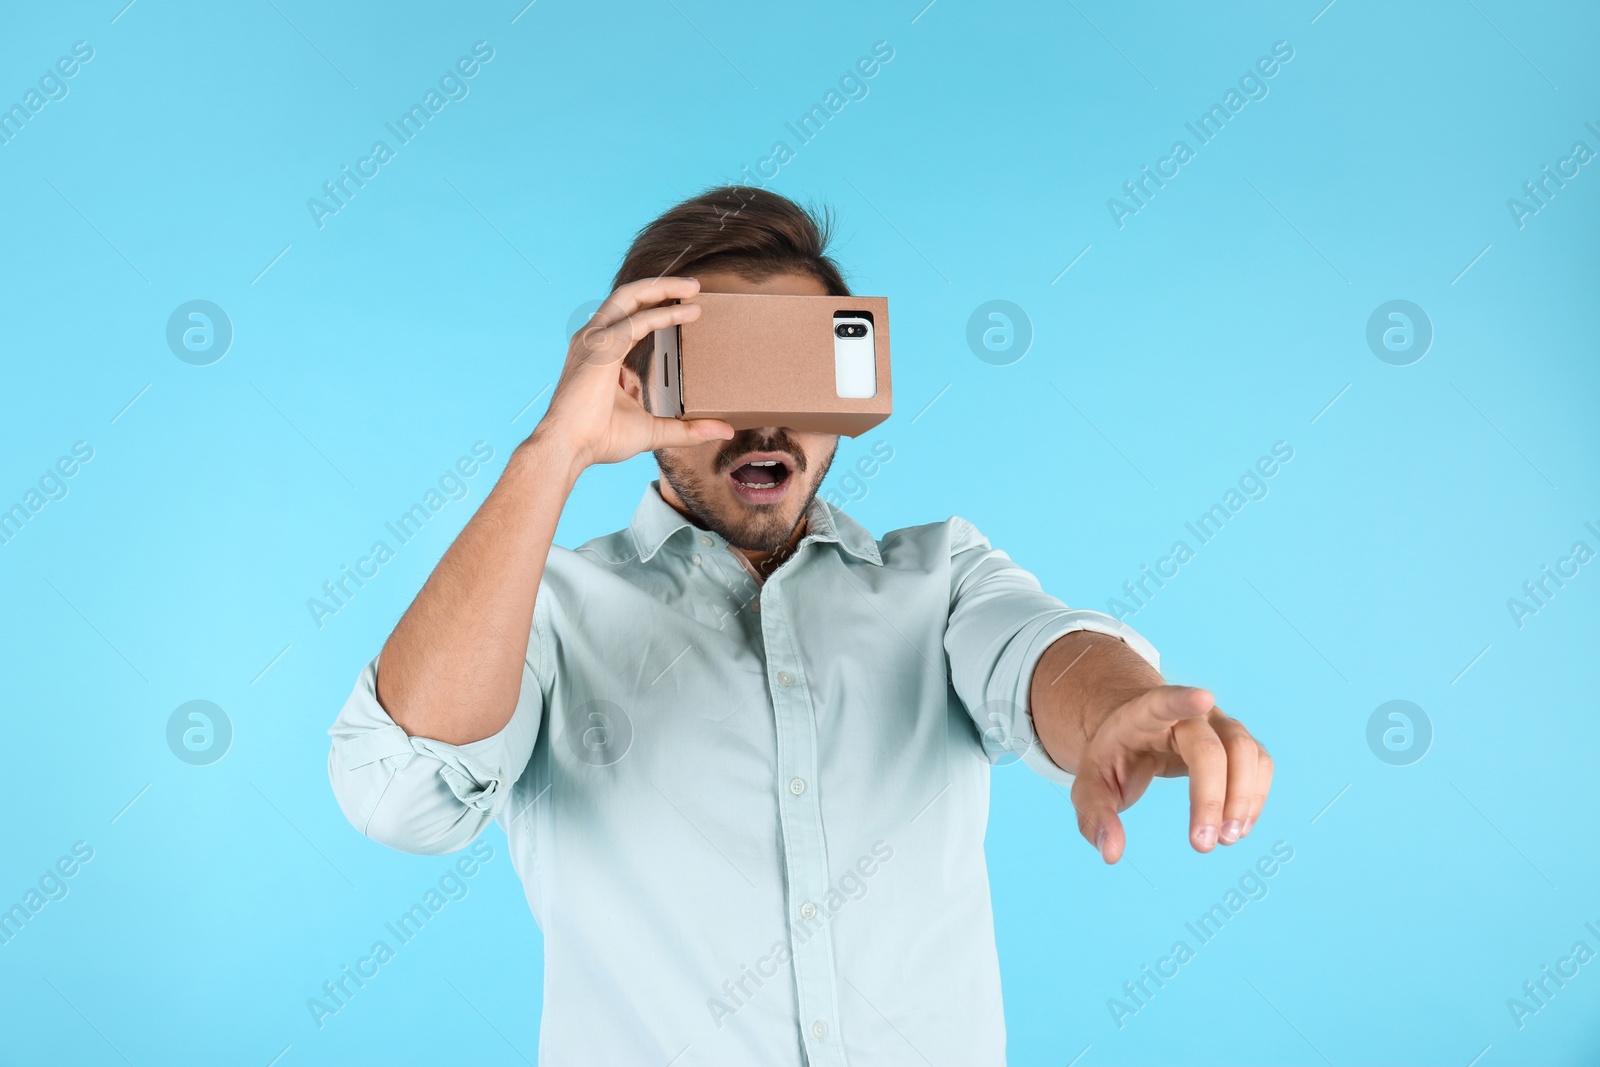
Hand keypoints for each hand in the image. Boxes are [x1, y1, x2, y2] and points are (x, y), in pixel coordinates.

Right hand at [535, 276, 732, 469]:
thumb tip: (724, 431)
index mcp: (601, 352)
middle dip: (661, 286)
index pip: (628, 317)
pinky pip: (638, 321)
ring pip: (630, 297)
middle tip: (694, 286)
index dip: (656, 308)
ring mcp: (594, 340)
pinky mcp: (601, 347)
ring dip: (663, 289)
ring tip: (694, 289)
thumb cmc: (599, 439)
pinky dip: (664, 314)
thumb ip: (686, 429)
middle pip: (628, 297)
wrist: (568, 448)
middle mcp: (594, 339)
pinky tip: (687, 313)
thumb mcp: (653, 431)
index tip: (686, 306)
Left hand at [1068, 686, 1272, 863]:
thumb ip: (1094, 816)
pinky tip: (1238, 827)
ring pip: (1245, 753)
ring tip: (1226, 839)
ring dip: (1242, 799)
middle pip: (1210, 748)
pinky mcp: (1237, 741)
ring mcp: (1218, 724)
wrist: (1136, 732)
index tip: (1203, 697)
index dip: (1183, 700)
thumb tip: (1111, 853)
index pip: (1164, 702)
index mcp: (1144, 715)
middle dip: (1211, 797)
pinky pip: (1260, 764)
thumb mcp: (1091, 784)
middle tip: (1202, 844)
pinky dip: (1255, 797)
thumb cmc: (1114, 755)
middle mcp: (1189, 715)